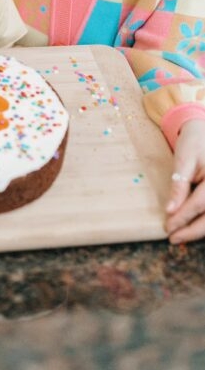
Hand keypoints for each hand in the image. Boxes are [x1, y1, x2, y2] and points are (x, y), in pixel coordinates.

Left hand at [164, 118, 204, 242]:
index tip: (168, 227)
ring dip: (199, 229)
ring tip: (181, 236)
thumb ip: (178, 185)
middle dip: (192, 230)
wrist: (203, 131)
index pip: (199, 204)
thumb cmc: (193, 143)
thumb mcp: (183, 160)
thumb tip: (170, 210)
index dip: (183, 217)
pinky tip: (192, 227)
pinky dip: (204, 221)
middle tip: (173, 238)